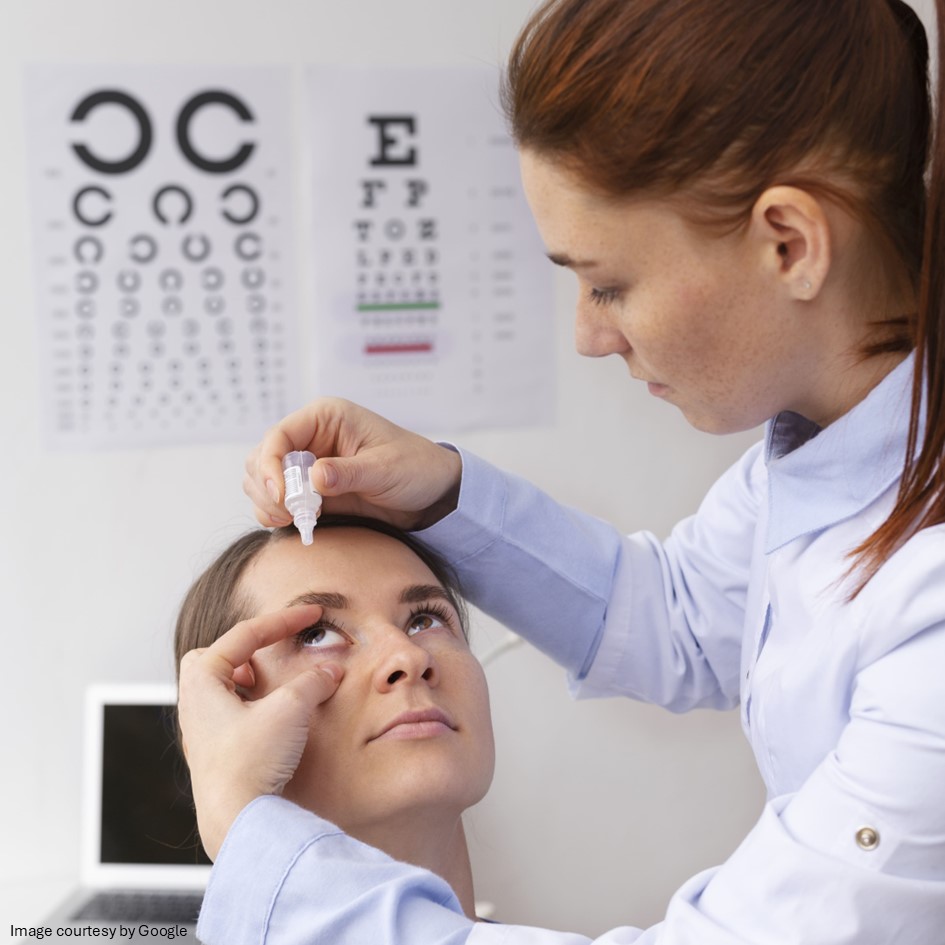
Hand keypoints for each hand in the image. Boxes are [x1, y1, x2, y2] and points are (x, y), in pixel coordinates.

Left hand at [177, 604, 342, 859]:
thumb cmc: (249, 763)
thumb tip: (329, 671)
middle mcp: (194, 705)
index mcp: (202, 681)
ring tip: (286, 686)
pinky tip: (282, 720)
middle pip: (220, 656)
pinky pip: (237, 716)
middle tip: (279, 649)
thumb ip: (313, 680)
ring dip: (259, 681)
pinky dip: (260, 708)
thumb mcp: (291, 707)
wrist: (237, 823)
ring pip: (228, 689)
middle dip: (252, 648)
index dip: (284, 620)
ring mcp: (204, 732)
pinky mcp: (218, 756)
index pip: (245, 634)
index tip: (312, 614)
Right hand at [243, 397, 462, 531]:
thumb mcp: (386, 470)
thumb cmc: (415, 468)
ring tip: (295, 520)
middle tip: (289, 514)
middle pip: (261, 458)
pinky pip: (277, 499)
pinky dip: (276, 512)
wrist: (432, 493)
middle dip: (267, 487)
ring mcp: (307, 463)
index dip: (271, 466)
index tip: (282, 496)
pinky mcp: (310, 489)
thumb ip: (349, 473)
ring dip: (268, 502)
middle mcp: (311, 436)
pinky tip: (295, 523)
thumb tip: (314, 478)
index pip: (279, 436)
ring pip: (262, 479)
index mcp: (326, 417)